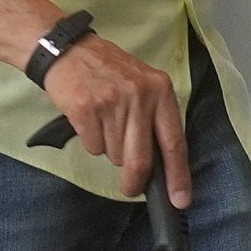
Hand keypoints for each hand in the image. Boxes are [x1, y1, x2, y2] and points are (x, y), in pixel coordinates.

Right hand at [40, 35, 191, 207]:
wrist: (70, 51)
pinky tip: (90, 120)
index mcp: (160, 90)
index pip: (174, 141)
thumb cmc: (109, 71)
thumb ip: (155, 118)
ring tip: (105, 123)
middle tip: (130, 187)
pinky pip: (92, 147)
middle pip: (142, 159)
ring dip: (109, 149)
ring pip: (115, 155)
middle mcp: (139, 95)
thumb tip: (162, 165)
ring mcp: (112, 102)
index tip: (180, 200)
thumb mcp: (143, 84)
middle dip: (135, 182)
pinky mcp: (85, 109)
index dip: (178, 175)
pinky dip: (91, 141)